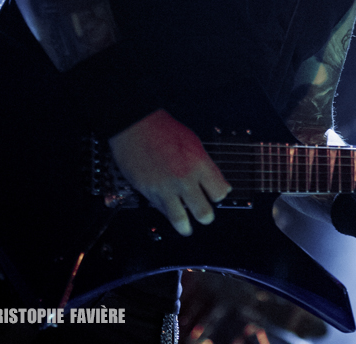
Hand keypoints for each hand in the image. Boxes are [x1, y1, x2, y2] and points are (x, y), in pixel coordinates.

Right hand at [108, 109, 230, 235]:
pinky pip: (162, 211)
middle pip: (204, 213)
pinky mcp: (148, 193)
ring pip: (181, 221)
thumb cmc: (163, 130)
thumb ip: (206, 166)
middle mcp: (185, 179)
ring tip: (186, 228)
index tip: (215, 196)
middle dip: (205, 217)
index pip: (220, 193)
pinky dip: (166, 212)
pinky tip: (168, 208)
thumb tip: (217, 183)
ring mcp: (166, 188)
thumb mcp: (193, 143)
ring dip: (185, 227)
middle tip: (203, 215)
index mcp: (199, 163)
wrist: (135, 126)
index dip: (218, 196)